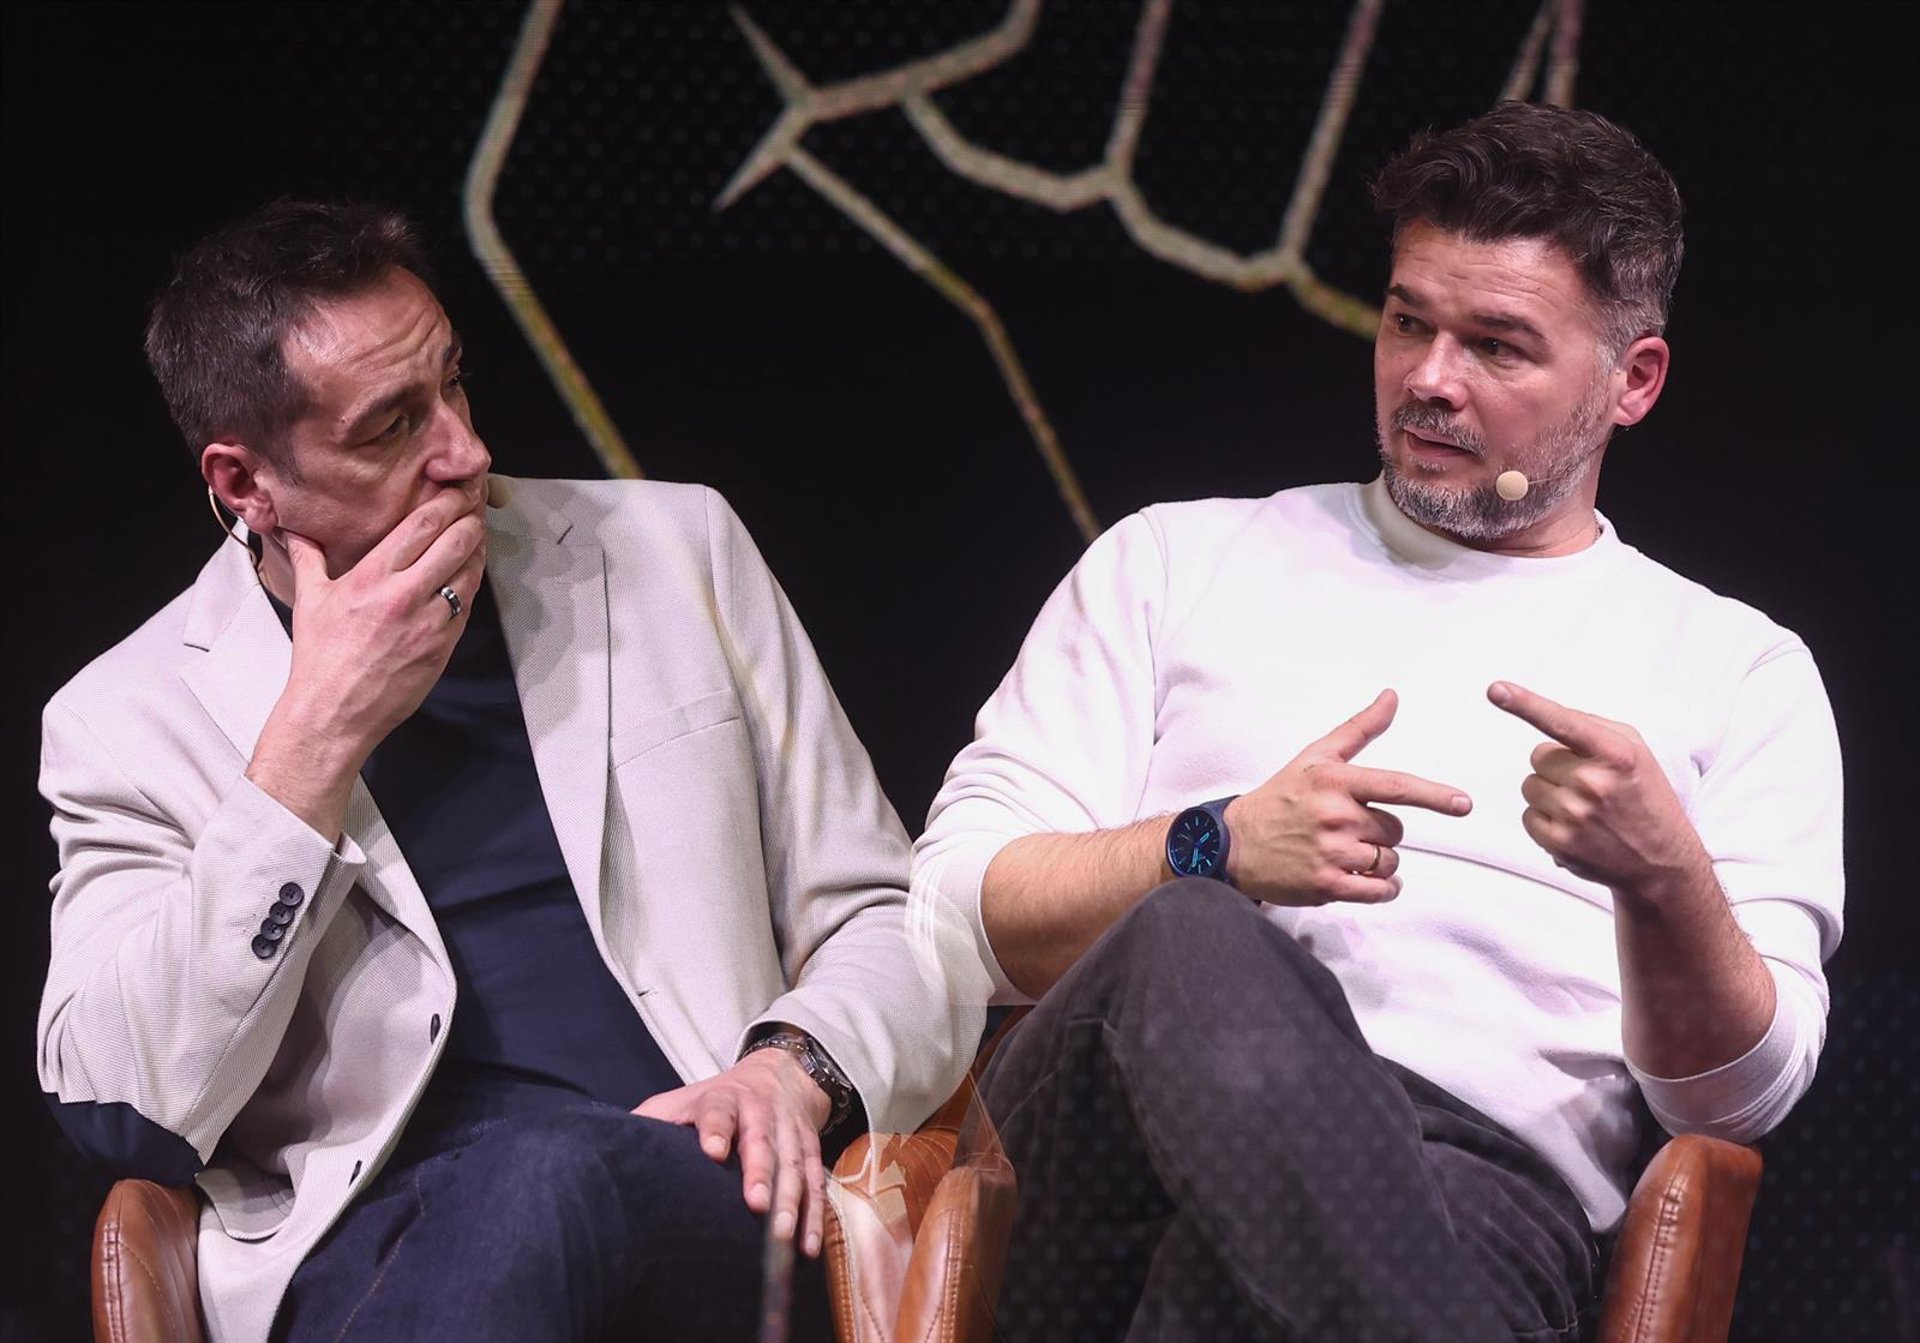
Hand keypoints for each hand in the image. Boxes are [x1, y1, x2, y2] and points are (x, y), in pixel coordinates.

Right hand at [276, 489, 486, 758]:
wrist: (334, 713)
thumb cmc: (320, 658)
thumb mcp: (311, 600)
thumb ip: (308, 558)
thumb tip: (295, 531)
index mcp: (372, 578)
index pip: (421, 526)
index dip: (446, 502)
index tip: (455, 489)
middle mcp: (405, 596)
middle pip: (455, 542)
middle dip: (470, 519)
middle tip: (475, 505)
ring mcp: (430, 623)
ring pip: (470, 572)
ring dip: (477, 549)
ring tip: (477, 533)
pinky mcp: (444, 647)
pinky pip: (467, 606)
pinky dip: (472, 583)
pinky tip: (471, 572)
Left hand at [634, 1049, 833, 1256]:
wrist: (778, 1073)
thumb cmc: (715, 1100)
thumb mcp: (680, 1100)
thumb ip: (651, 1121)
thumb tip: (601, 1147)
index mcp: (722, 1099)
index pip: (718, 1111)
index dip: (716, 1129)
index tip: (713, 1152)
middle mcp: (760, 1112)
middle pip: (762, 1141)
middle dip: (761, 1172)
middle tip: (756, 1205)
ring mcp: (789, 1131)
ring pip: (794, 1166)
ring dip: (792, 1202)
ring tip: (783, 1238)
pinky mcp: (811, 1149)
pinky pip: (816, 1183)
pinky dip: (815, 1215)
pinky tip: (808, 1246)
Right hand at [1224, 690, 1470, 904]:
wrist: (1233, 844)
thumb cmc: (1280, 798)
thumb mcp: (1315, 757)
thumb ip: (1359, 729)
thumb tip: (1392, 697)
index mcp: (1334, 781)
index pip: (1396, 787)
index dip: (1434, 796)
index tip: (1463, 804)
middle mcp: (1335, 816)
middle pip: (1395, 831)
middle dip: (1380, 832)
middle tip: (1346, 829)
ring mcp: (1331, 853)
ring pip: (1388, 861)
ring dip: (1377, 861)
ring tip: (1345, 854)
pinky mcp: (1326, 886)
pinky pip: (1378, 890)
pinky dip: (1381, 888)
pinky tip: (1365, 881)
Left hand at [1488, 681, 1709, 898]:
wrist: (1663, 861)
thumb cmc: (1647, 799)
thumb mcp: (1635, 751)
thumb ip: (1593, 727)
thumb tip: (1548, 714)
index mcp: (1615, 754)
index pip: (1562, 722)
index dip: (1525, 704)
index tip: (1496, 690)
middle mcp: (1594, 783)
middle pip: (1539, 756)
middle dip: (1558, 766)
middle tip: (1590, 785)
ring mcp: (1574, 815)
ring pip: (1530, 786)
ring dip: (1551, 793)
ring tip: (1586, 808)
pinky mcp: (1559, 843)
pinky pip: (1528, 816)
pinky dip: (1546, 820)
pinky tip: (1577, 828)